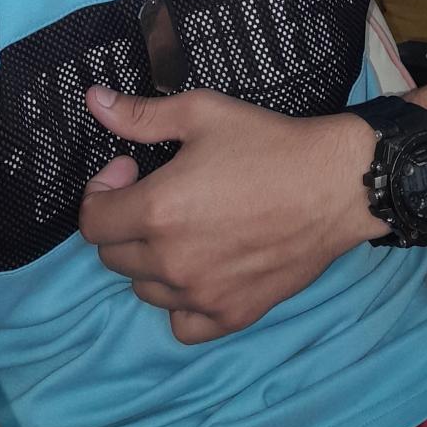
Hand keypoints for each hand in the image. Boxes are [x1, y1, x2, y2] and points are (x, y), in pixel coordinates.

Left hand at [79, 87, 383, 343]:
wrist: (334, 185)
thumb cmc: (268, 144)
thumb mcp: (201, 113)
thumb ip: (140, 115)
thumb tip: (93, 101)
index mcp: (157, 210)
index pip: (92, 222)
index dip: (102, 190)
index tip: (129, 170)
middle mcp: (172, 261)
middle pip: (113, 256)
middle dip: (124, 222)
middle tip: (157, 193)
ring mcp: (202, 295)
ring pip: (144, 289)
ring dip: (149, 260)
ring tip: (181, 228)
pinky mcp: (233, 315)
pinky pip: (182, 325)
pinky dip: (180, 302)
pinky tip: (199, 269)